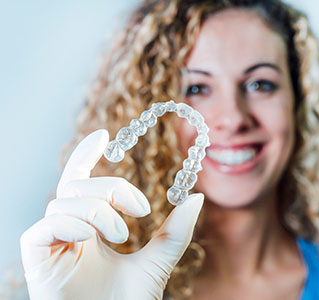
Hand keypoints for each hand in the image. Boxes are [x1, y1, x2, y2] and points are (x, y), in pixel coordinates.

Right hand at [20, 129, 203, 299]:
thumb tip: (197, 198)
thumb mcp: (158, 262)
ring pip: (64, 201)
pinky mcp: (36, 258)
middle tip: (141, 209)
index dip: (85, 155)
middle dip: (111, 188)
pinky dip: (73, 223)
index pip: (81, 182)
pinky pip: (45, 225)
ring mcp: (51, 244)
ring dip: (99, 211)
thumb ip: (175, 233)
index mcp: (91, 228)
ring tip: (124, 235)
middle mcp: (68, 231)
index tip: (103, 136)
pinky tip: (93, 238)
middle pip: (76, 185)